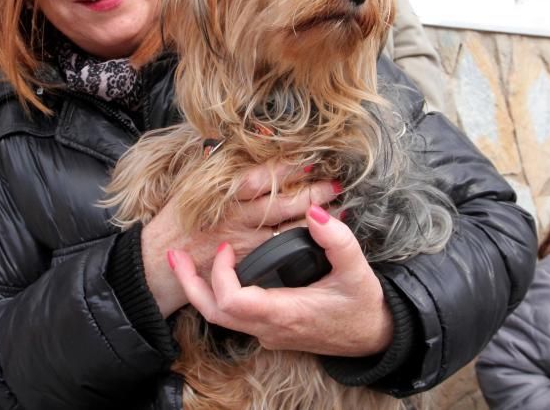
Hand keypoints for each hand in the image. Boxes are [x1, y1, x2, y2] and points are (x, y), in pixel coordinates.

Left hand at [168, 205, 393, 356]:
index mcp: (285, 313)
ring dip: (200, 288)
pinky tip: (217, 271)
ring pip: (220, 317)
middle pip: (214, 313)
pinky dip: (218, 292)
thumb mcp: (358, 270)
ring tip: (186, 260)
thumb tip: (315, 212)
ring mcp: (267, 332)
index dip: (221, 274)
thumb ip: (337, 239)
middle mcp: (270, 328)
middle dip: (190, 284)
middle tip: (175, 254)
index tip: (228, 247)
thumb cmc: (363, 305)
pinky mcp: (270, 329)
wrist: (373, 338)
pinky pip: (234, 315)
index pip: (232, 302)